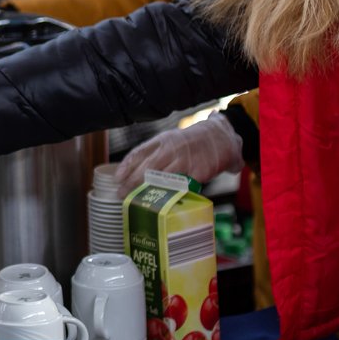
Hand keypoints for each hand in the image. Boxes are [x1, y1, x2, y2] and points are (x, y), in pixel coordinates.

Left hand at [116, 113, 241, 191]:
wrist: (221, 136)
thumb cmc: (191, 142)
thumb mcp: (171, 141)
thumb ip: (155, 153)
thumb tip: (133, 170)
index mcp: (163, 140)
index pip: (139, 152)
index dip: (126, 166)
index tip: (117, 178)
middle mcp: (172, 149)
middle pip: (148, 167)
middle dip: (132, 182)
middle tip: (122, 194)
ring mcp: (185, 160)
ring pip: (162, 177)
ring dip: (148, 191)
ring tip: (138, 201)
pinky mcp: (198, 171)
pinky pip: (182, 185)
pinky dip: (170, 194)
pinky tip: (161, 202)